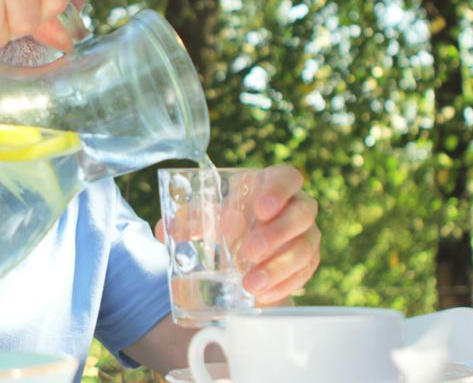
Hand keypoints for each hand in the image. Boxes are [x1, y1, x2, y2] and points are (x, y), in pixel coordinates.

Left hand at [156, 165, 320, 305]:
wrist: (243, 247)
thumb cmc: (227, 220)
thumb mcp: (208, 214)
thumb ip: (189, 219)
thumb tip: (165, 230)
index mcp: (272, 183)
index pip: (288, 177)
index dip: (278, 191)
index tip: (260, 209)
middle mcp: (296, 206)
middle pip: (302, 214)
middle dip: (276, 233)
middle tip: (248, 251)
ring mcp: (306, 235)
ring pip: (305, 248)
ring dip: (277, 267)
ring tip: (250, 283)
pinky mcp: (306, 262)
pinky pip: (304, 274)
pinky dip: (283, 285)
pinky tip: (263, 295)